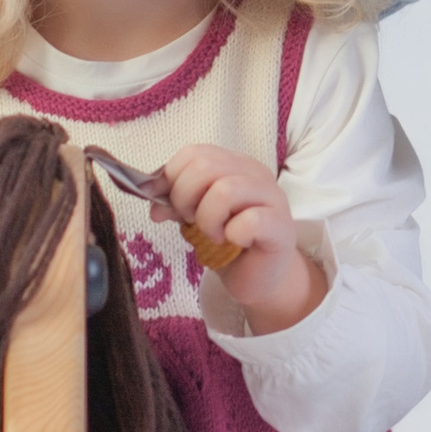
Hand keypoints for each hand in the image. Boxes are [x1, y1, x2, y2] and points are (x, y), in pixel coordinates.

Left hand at [156, 143, 327, 333]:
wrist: (259, 278)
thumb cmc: (228, 245)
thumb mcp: (194, 218)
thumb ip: (174, 203)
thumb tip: (150, 193)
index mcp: (234, 165)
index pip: (194, 153)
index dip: (170, 178)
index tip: (165, 205)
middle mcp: (255, 174)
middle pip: (205, 166)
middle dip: (184, 198)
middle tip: (191, 222)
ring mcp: (272, 197)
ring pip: (225, 190)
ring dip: (208, 219)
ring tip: (213, 235)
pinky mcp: (280, 225)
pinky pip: (250, 221)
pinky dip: (232, 234)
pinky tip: (235, 243)